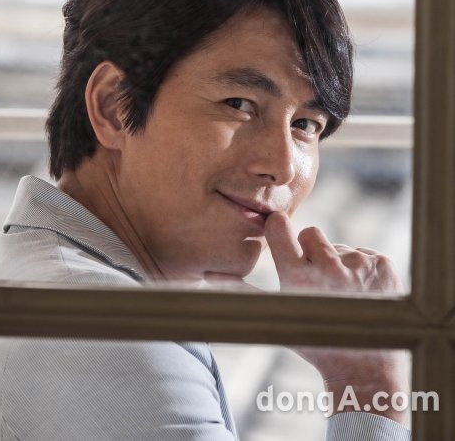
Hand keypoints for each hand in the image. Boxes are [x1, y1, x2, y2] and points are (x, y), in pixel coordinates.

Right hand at [205, 211, 409, 425]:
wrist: (364, 366)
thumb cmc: (313, 341)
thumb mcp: (276, 315)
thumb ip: (242, 290)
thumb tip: (208, 274)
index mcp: (297, 276)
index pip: (279, 226)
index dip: (278, 229)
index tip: (280, 235)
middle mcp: (329, 268)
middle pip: (310, 233)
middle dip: (311, 250)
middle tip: (315, 277)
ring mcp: (360, 265)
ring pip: (339, 245)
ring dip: (338, 263)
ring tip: (341, 293)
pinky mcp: (383, 265)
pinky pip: (365, 253)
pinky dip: (362, 269)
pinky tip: (361, 293)